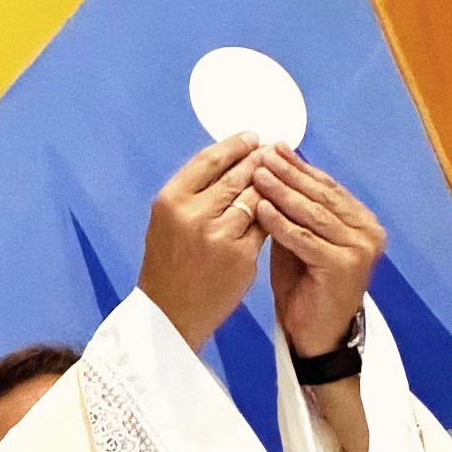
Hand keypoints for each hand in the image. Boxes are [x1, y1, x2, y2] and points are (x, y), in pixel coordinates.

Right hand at [139, 135, 266, 351]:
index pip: (208, 160)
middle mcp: (194, 214)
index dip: (233, 146)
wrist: (171, 314)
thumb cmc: (169, 264)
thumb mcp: (168, 221)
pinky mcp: (242, 256)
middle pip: (237, 176)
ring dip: (271, 184)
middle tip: (275, 150)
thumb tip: (234, 160)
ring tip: (283, 175)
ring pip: (256, 198)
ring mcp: (220, 235)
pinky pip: (265, 226)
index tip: (252, 137)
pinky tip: (283, 206)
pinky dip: (275, 214)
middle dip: (259, 160)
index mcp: (171, 200)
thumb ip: (195, 192)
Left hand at [253, 148, 385, 357]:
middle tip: (262, 153)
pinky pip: (305, 239)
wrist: (316, 337)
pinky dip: (281, 223)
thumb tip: (274, 169)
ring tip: (257, 173)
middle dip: (289, 173)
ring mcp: (360, 249)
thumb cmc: (305, 289)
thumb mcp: (300, 241)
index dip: (299, 167)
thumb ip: (295, 211)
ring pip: (313, 214)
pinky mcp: (345, 267)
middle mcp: (368, 232)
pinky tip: (261, 208)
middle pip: (321, 195)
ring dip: (283, 191)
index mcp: (362, 222)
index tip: (272, 147)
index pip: (327, 187)